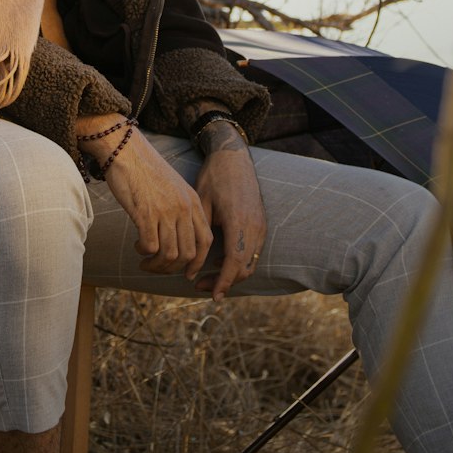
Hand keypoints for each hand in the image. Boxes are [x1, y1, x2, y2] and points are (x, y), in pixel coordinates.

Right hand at [79, 118, 212, 278]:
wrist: (125, 150)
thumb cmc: (145, 169)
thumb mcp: (172, 188)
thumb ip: (180, 210)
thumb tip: (177, 239)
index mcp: (193, 202)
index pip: (206, 241)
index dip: (197, 262)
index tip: (186, 272)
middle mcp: (183, 208)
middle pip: (188, 253)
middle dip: (172, 268)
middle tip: (156, 266)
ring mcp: (166, 211)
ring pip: (170, 255)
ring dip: (156, 265)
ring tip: (145, 260)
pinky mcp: (146, 213)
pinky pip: (151, 247)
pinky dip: (144, 253)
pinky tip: (136, 245)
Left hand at [194, 122, 266, 301]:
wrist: (234, 156)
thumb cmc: (214, 177)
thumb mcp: (201, 204)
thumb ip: (201, 232)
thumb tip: (191, 260)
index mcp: (239, 222)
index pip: (234, 262)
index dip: (223, 282)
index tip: (212, 296)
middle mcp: (254, 226)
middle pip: (245, 268)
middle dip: (225, 283)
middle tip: (199, 285)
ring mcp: (260, 225)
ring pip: (250, 262)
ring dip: (232, 274)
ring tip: (207, 276)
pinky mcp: (260, 223)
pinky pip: (252, 251)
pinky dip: (238, 262)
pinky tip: (218, 261)